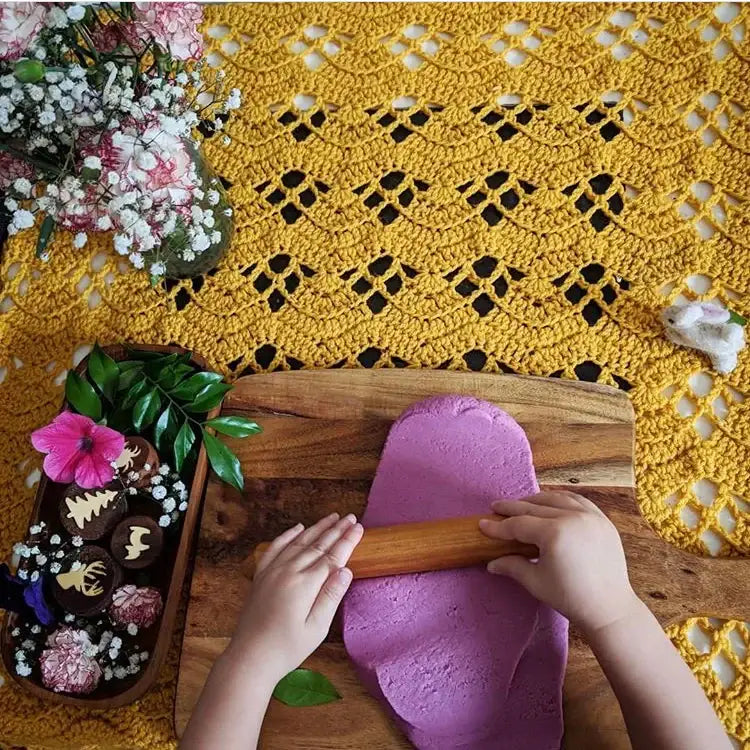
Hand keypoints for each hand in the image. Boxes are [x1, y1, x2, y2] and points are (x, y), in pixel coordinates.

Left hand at [230, 513, 362, 683]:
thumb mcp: (317, 628)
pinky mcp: (261, 575)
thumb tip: (346, 570)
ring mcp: (272, 571)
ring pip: (299, 542)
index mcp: (305, 584)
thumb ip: (331, 596)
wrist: (250, 657)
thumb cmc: (288, 648)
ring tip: (332, 517)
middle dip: (336, 530)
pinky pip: (275, 548)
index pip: (332, 557)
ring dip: (317, 528)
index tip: (359, 527)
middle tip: (351, 517)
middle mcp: (288, 571)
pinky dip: (288, 535)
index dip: (347, 541)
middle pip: (318, 545)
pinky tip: (298, 528)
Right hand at [479, 491, 638, 634]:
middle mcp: (573, 518)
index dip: (499, 526)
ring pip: (557, 498)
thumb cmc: (570, 597)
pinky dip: (561, 499)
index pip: (519, 524)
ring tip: (521, 504)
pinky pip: (578, 501)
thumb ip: (511, 566)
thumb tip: (490, 564)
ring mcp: (591, 516)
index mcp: (555, 533)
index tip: (483, 524)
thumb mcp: (535, 581)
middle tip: (496, 507)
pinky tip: (551, 503)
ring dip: (536, 499)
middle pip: (535, 507)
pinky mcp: (603, 520)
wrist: (609, 608)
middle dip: (512, 507)